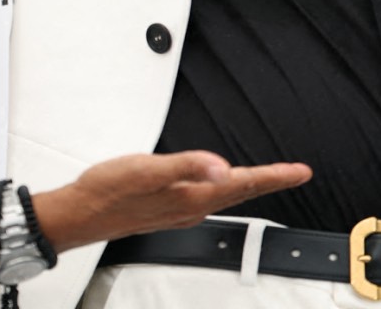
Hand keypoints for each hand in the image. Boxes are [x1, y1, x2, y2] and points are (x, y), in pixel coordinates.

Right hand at [36, 151, 311, 249]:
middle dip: (271, 182)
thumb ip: (187, 165)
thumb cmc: (108, 190)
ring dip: (251, 186)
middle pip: (241, 193)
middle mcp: (191, 207)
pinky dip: (227, 189)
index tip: (301, 171)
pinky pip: (209, 199)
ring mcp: (180, 210)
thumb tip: (222, 167)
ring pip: (227, 197)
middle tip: (297, 173)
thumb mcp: (147, 169)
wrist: (80, 214)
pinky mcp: (168, 208)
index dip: (276, 176)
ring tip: (270, 176)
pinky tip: (223, 184)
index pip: (244, 184)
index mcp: (192, 196)